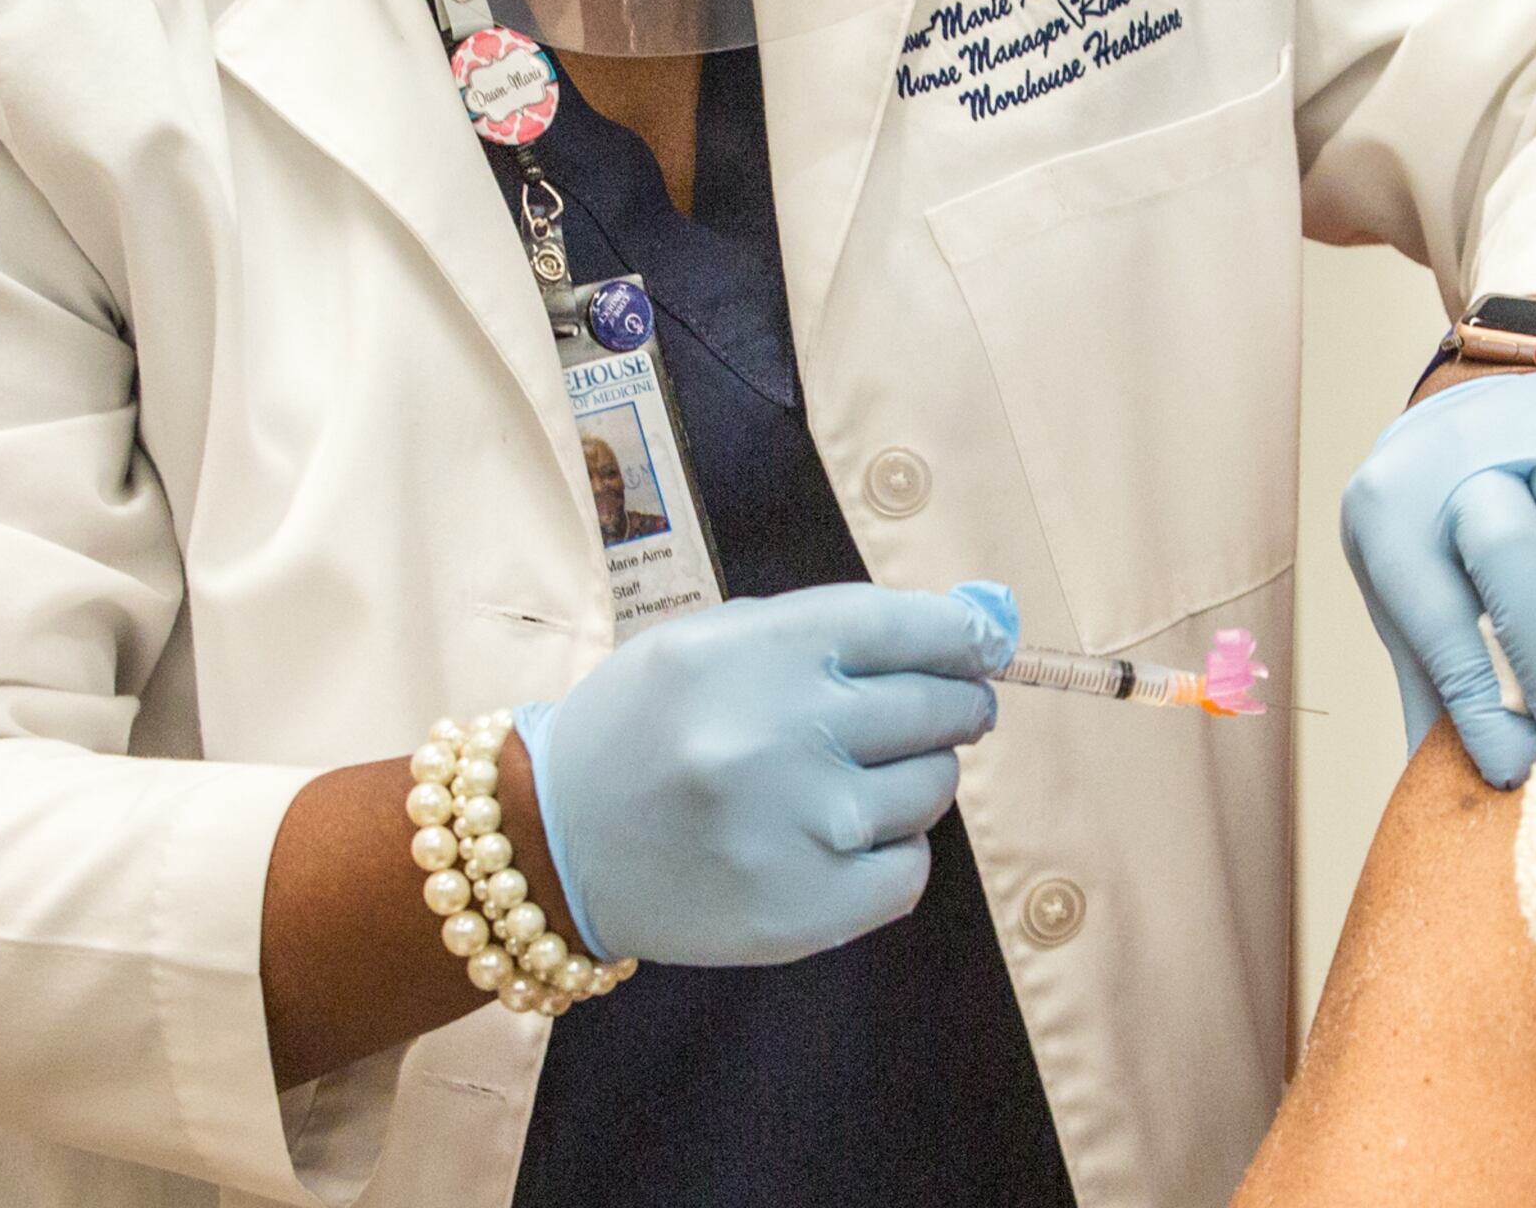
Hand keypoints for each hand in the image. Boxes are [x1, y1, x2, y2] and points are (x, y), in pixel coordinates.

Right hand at [513, 584, 1011, 966]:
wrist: (552, 842)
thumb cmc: (646, 725)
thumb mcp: (714, 641)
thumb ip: (833, 628)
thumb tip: (972, 626)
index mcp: (765, 650)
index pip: (916, 627)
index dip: (966, 634)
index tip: (983, 644)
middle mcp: (787, 732)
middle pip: (941, 706)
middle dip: (955, 704)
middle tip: (938, 712)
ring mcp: (802, 826)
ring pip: (933, 788)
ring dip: (912, 779)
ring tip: (847, 781)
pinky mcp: (805, 908)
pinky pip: (909, 870)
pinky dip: (889, 855)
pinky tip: (832, 841)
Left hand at [1339, 363, 1535, 787]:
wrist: (1460, 420)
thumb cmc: (1439, 540)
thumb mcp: (1413, 611)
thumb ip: (1441, 700)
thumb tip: (1463, 811)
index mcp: (1389, 517)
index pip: (1438, 620)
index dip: (1483, 704)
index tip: (1520, 765)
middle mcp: (1450, 454)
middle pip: (1506, 543)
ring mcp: (1528, 412)